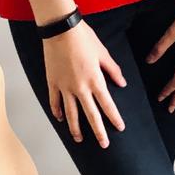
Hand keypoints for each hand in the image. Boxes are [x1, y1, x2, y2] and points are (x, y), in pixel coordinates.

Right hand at [43, 20, 126, 147]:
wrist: (61, 30)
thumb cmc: (84, 38)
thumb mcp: (103, 52)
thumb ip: (113, 70)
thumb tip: (122, 83)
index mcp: (94, 79)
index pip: (107, 104)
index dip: (114, 118)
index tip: (120, 128)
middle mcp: (80, 88)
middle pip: (90, 115)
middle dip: (98, 131)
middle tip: (104, 144)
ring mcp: (64, 87)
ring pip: (70, 114)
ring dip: (76, 128)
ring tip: (80, 139)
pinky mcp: (52, 83)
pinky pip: (55, 102)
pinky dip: (57, 112)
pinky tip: (60, 119)